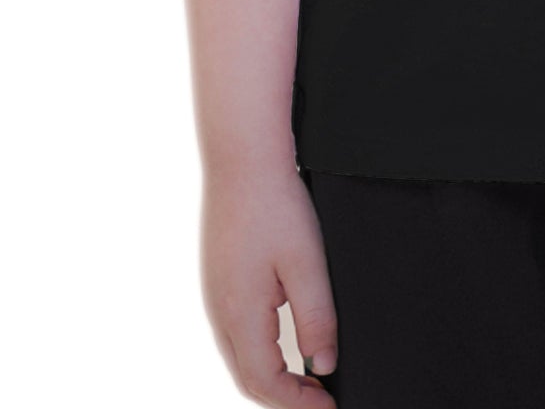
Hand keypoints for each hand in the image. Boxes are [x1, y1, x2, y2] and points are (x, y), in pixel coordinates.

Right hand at [200, 159, 340, 403]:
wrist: (242, 159)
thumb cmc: (274, 205)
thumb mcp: (307, 264)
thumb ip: (316, 319)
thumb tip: (323, 364)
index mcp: (240, 315)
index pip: (266, 383)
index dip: (298, 403)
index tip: (328, 406)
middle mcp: (221, 312)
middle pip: (248, 378)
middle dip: (283, 397)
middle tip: (320, 398)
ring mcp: (216, 296)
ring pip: (240, 358)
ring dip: (271, 376)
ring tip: (307, 377)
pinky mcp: (220, 280)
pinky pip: (235, 334)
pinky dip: (259, 352)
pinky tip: (282, 342)